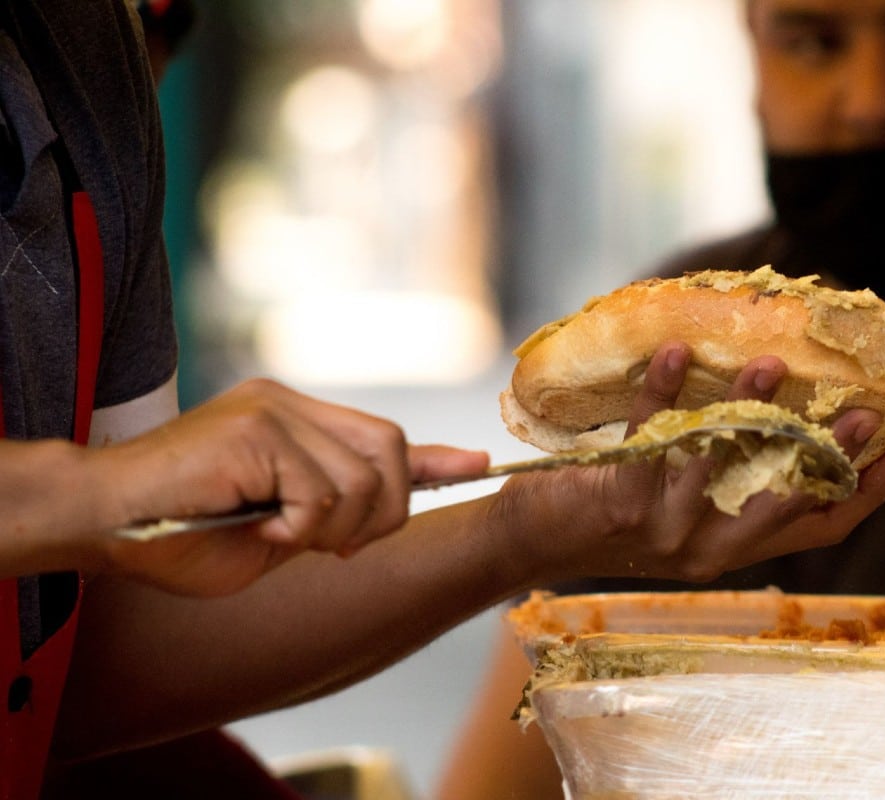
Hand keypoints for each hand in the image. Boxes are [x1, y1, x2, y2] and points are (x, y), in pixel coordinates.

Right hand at [93, 379, 487, 595]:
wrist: (105, 522)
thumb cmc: (182, 534)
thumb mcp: (276, 529)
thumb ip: (331, 514)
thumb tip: (386, 512)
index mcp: (294, 422)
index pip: (383, 434)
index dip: (433, 457)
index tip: (478, 464)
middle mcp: (290, 405)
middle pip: (390, 450)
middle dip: (382, 513)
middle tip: (332, 547)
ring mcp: (274, 410)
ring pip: (362, 479)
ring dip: (334, 529)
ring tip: (281, 534)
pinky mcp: (257, 428)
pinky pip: (322, 492)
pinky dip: (300, 527)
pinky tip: (260, 526)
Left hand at [496, 343, 884, 584]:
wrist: (532, 540)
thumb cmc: (610, 507)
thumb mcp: (679, 504)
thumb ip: (725, 472)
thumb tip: (773, 399)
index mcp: (732, 548)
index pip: (818, 528)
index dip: (863, 492)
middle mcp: (709, 549)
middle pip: (789, 503)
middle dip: (832, 457)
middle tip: (863, 412)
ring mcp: (667, 531)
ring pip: (725, 463)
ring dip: (752, 409)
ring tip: (770, 363)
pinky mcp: (623, 506)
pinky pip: (653, 437)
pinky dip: (665, 391)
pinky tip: (675, 352)